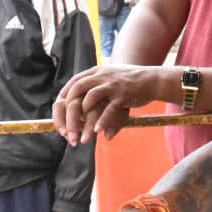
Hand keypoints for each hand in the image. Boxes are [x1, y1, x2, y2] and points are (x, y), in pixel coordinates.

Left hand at [52, 64, 177, 143]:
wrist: (152, 80)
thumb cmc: (129, 84)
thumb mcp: (109, 80)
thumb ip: (95, 90)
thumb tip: (80, 109)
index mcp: (96, 72)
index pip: (73, 84)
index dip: (63, 100)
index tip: (60, 117)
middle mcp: (101, 76)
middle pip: (76, 92)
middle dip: (69, 115)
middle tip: (66, 134)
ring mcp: (112, 84)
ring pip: (90, 101)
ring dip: (84, 123)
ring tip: (83, 139)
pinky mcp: (123, 94)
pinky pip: (109, 109)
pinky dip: (102, 121)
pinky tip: (98, 132)